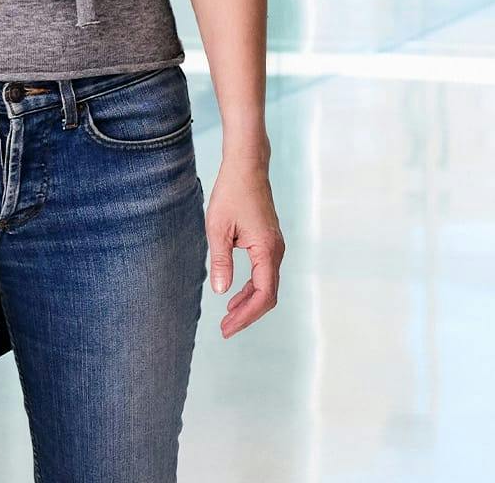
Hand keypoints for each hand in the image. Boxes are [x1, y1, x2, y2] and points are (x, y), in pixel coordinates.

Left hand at [205, 161, 284, 337]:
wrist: (247, 166)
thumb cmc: (231, 192)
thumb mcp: (218, 228)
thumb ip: (221, 261)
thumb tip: (221, 292)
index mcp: (266, 249)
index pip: (263, 294)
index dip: (246, 316)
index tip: (226, 328)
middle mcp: (276, 249)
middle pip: (268, 294)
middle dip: (248, 314)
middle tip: (225, 329)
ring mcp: (275, 244)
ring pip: (267, 284)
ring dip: (249, 302)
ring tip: (228, 316)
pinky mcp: (269, 240)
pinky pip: (265, 272)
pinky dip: (252, 287)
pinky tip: (235, 293)